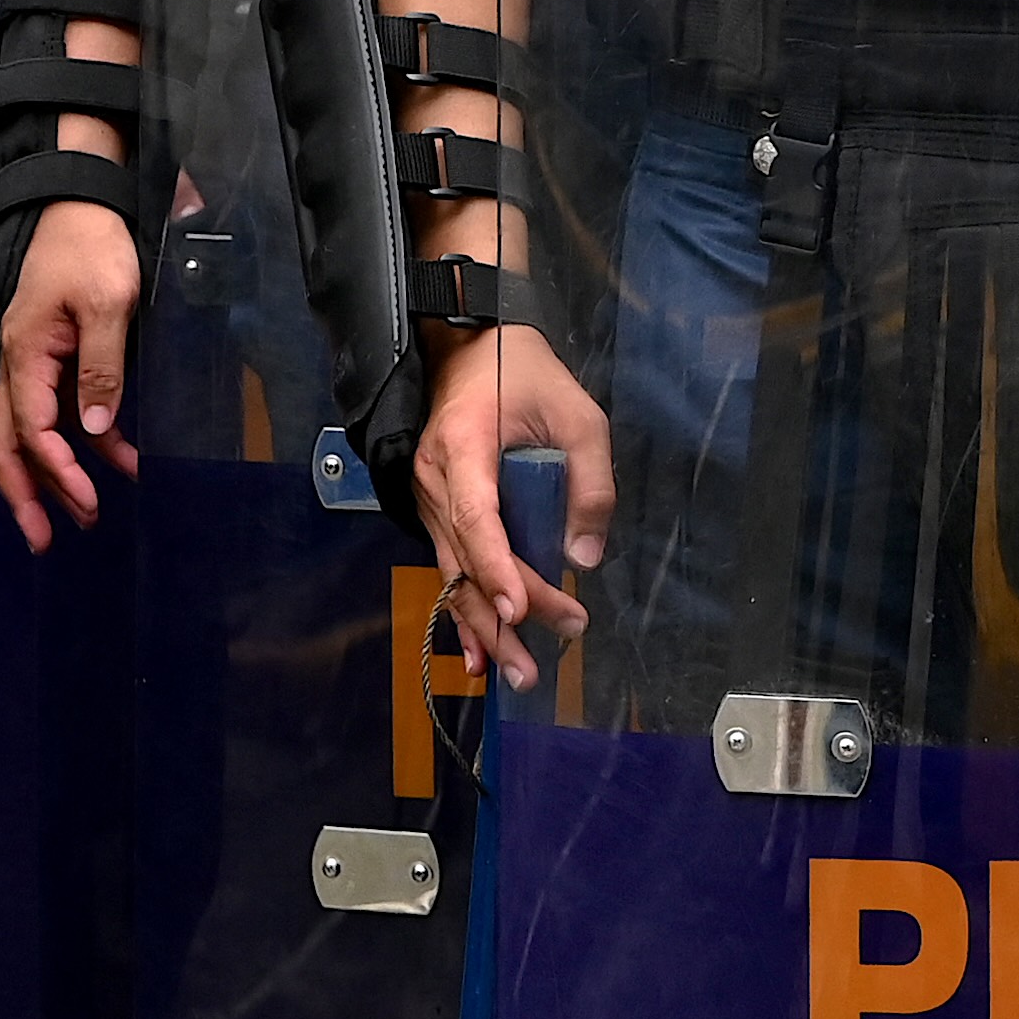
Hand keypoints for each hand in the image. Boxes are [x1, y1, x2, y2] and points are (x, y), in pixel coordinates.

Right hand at [0, 199, 144, 548]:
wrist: (81, 201)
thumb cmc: (92, 246)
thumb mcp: (109, 304)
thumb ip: (102, 369)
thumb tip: (95, 432)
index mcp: (25, 350)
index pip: (29, 425)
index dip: (54, 468)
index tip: (85, 499)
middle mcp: (18, 362)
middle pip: (6, 440)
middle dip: (23, 492)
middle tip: (44, 540)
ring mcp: (32, 361)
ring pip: (26, 432)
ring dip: (50, 477)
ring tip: (82, 517)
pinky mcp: (53, 356)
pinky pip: (58, 410)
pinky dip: (82, 442)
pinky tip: (118, 461)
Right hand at [405, 323, 609, 690]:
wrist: (469, 345)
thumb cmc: (525, 373)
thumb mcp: (579, 415)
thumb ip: (590, 482)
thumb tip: (584, 556)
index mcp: (464, 447)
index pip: (476, 519)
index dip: (497, 568)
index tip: (521, 609)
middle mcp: (434, 478)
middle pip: (467, 559)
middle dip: (507, 614)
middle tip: (548, 656)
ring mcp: (428, 496)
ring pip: (454, 573)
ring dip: (485, 627)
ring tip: (518, 673)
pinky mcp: (436, 509)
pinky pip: (448, 566)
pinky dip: (462, 615)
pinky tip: (477, 657)